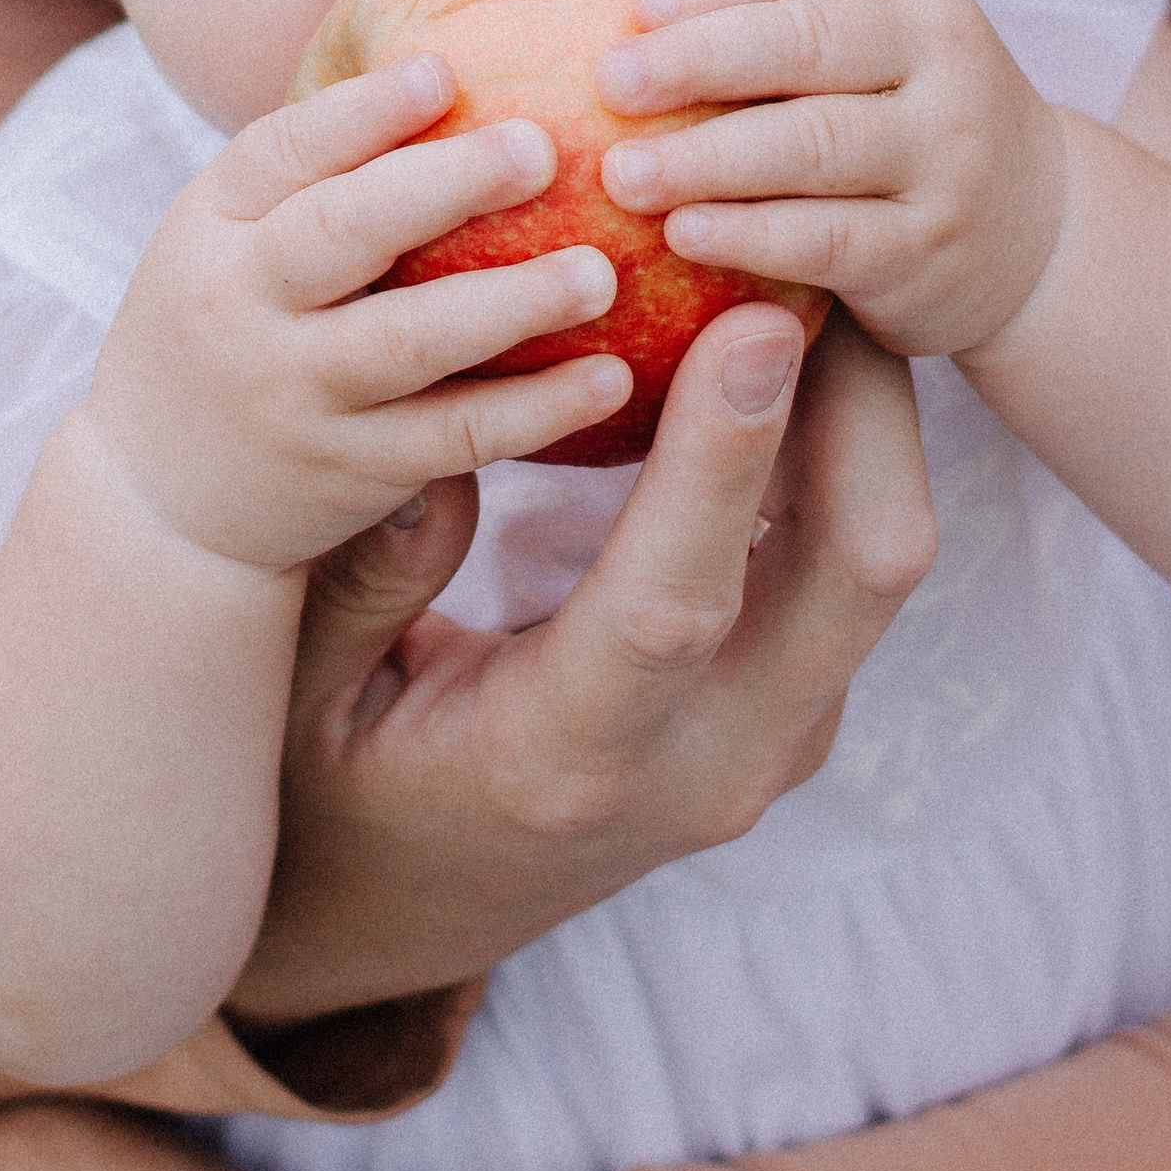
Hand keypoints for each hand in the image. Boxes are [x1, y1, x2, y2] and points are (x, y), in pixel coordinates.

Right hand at [88, 53, 632, 570]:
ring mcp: (295, 394)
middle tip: (542, 148)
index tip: (446, 70)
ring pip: (406, 343)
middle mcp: (242, 306)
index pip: (281, 152)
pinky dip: (535, 410)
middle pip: (340, 234)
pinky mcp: (351, 471)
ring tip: (600, 273)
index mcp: (212, 225)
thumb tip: (453, 61)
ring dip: (510, 304)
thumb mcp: (229, 238)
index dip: (363, 110)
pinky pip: (453, 437)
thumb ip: (317, 171)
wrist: (160, 498)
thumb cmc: (229, 326)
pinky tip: (611, 378)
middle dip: (442, 187)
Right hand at [228, 299, 935, 1024]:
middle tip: (818, 250)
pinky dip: (845, 446)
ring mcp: (769, 740)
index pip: (675, 605)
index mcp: (567, 762)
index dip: (725, 461)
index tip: (756, 323)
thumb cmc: (329, 796)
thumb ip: (355, 586)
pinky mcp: (792, 704)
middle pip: (853, 570)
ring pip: (877, 558)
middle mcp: (707, 765)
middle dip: (859, 401)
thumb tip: (431, 448)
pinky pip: (850, 559)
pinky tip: (799, 342)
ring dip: (867, 410)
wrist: (405, 920)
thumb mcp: (294, 705)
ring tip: (819, 267)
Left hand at [593, 0, 1068, 363]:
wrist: (1036, 227)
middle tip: (610, 81)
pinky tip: (683, 235)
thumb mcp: (881, 20)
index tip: (634, 10)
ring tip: (623, 173)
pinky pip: (832, 239)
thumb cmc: (914, 106)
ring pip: (819, 145)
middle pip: (813, 43)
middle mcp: (942, 63)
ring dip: (712, 159)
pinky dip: (754, 236)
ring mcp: (945, 159)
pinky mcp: (930, 251)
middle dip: (703, 59)